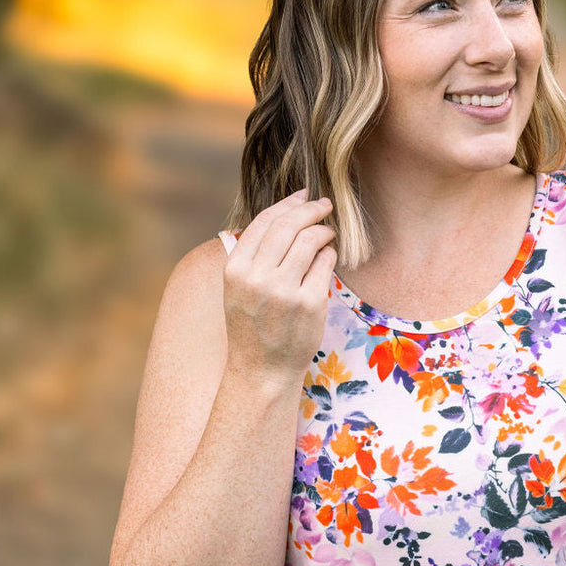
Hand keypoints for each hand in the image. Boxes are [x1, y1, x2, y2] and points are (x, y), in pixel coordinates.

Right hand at [222, 188, 336, 381]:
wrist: (262, 370)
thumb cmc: (253, 327)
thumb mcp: (239, 289)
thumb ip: (253, 255)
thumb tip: (283, 216)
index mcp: (236, 270)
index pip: (264, 222)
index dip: (288, 204)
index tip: (303, 196)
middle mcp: (258, 278)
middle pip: (288, 226)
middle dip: (310, 210)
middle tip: (324, 205)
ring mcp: (285, 291)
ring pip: (309, 241)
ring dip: (323, 230)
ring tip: (328, 231)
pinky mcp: (309, 304)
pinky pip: (324, 264)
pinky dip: (329, 254)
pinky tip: (329, 256)